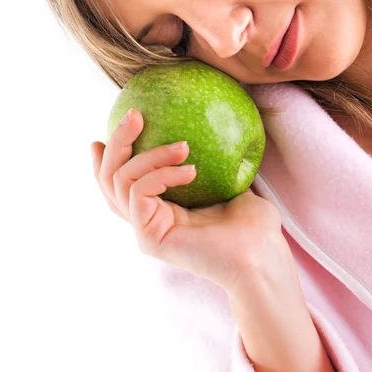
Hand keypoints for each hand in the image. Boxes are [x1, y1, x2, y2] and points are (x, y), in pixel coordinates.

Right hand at [90, 109, 294, 294]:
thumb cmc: (253, 227)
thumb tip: (208, 132)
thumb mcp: (228, 183)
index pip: (122, 182)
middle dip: (117, 142)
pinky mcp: (148, 238)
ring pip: (120, 180)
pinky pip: (139, 192)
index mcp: (161, 209)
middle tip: (134, 114)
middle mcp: (147, 219)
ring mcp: (145, 230)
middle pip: (109, 178)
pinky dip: (161, 174)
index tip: (117, 126)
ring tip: (183, 147)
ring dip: (149, 154)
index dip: (110, 155)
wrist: (262, 257)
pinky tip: (190, 170)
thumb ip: (212, 163)